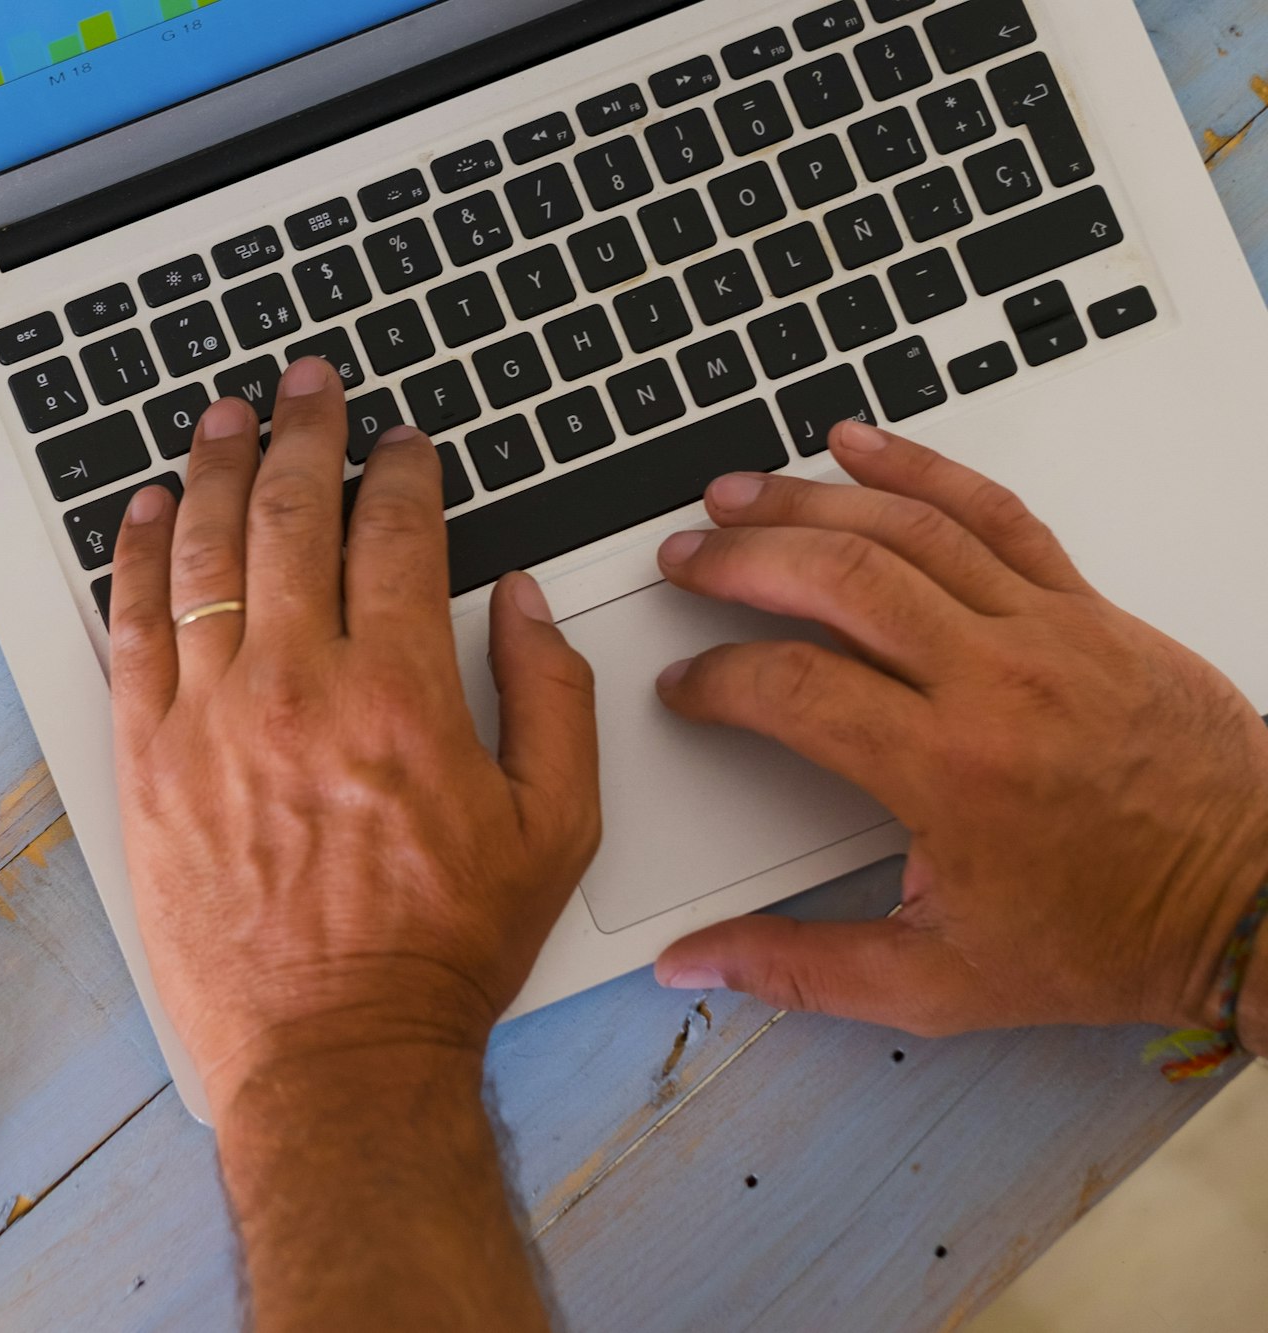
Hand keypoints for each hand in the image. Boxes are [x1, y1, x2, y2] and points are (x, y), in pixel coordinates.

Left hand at [106, 357, 600, 1113]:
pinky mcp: (148, 761)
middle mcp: (299, 688)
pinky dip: (136, 558)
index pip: (398, 535)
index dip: (403, 471)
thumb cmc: (439, 950)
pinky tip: (149, 510)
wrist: (335, 1049)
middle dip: (308, 434)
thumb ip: (555, 697)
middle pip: (296, 517)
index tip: (403, 445)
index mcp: (403, 694)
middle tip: (309, 388)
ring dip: (219, 469)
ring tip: (227, 416)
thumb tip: (526, 601)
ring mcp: (211, 720)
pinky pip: (131, 630)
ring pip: (208, 555)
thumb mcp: (556, 829)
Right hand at [654, 420, 1267, 1046]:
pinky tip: (861, 447)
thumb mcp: (938, 984)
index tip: (687, 689)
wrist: (1259, 898)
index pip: (792, 687)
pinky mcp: (1087, 606)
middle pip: (838, 579)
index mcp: (947, 770)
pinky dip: (919, 470)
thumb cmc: (1116, 934)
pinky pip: (995, 511)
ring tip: (736, 493)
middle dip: (740, 558)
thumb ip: (800, 968)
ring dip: (806, 502)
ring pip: (906, 530)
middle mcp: (994, 681)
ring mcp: (1046, 630)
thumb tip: (697, 964)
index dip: (717, 680)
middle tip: (685, 557)